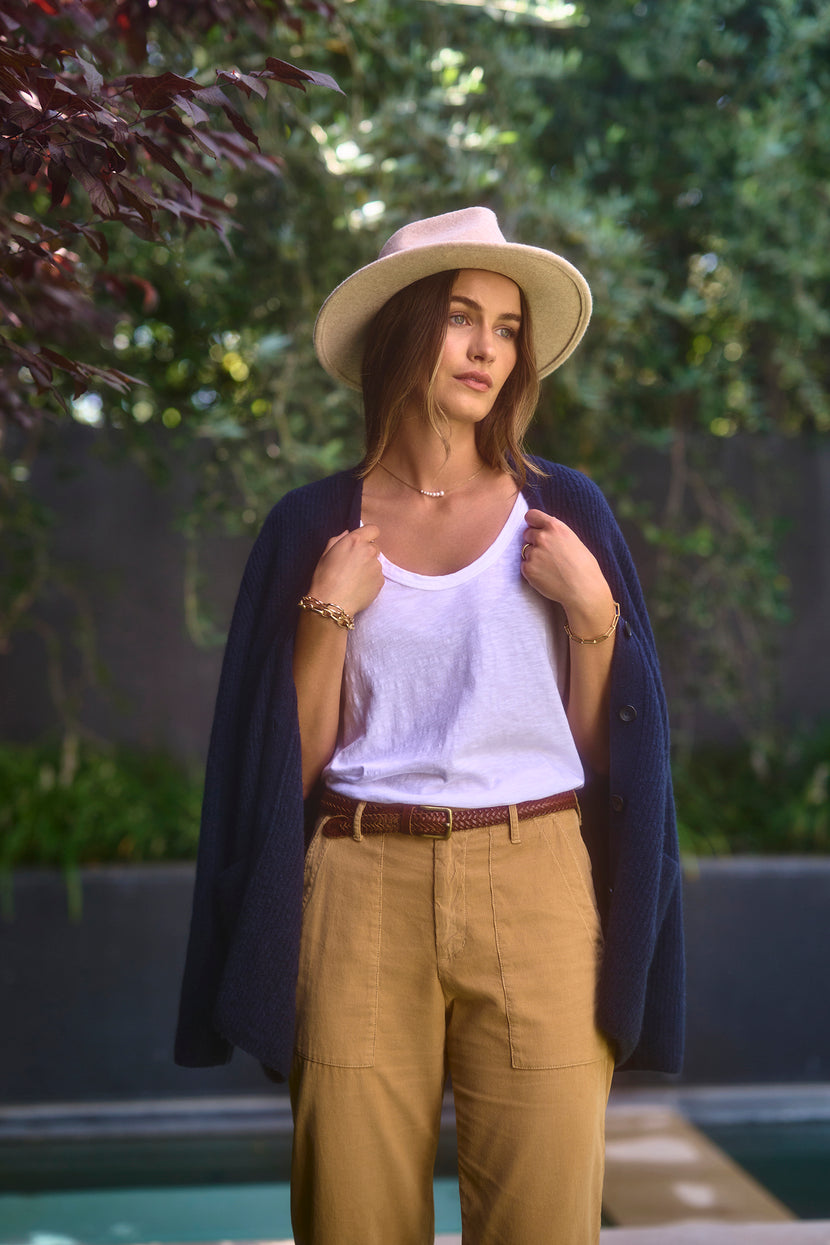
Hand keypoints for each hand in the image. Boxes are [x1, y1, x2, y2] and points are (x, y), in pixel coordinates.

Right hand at [307, 525, 383, 617]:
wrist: (332, 603)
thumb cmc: (324, 578)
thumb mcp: (325, 554)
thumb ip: (338, 539)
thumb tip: (347, 533)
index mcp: (355, 541)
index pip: (373, 529)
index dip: (369, 535)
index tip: (362, 542)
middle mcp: (369, 550)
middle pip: (374, 547)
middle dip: (366, 553)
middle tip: (353, 564)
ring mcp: (377, 566)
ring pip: (376, 563)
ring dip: (368, 567)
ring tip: (354, 579)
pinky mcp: (381, 581)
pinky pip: (378, 576)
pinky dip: (371, 580)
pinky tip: (358, 587)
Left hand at [520, 510, 613, 632]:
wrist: (583, 590)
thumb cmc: (584, 567)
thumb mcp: (573, 541)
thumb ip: (556, 533)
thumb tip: (543, 529)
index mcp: (555, 527)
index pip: (531, 515)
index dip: (533, 523)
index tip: (535, 529)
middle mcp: (542, 537)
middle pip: (527, 533)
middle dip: (534, 542)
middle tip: (548, 554)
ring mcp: (533, 553)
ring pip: (525, 551)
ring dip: (533, 557)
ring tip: (551, 568)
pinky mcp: (528, 568)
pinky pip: (524, 566)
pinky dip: (532, 571)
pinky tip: (546, 576)